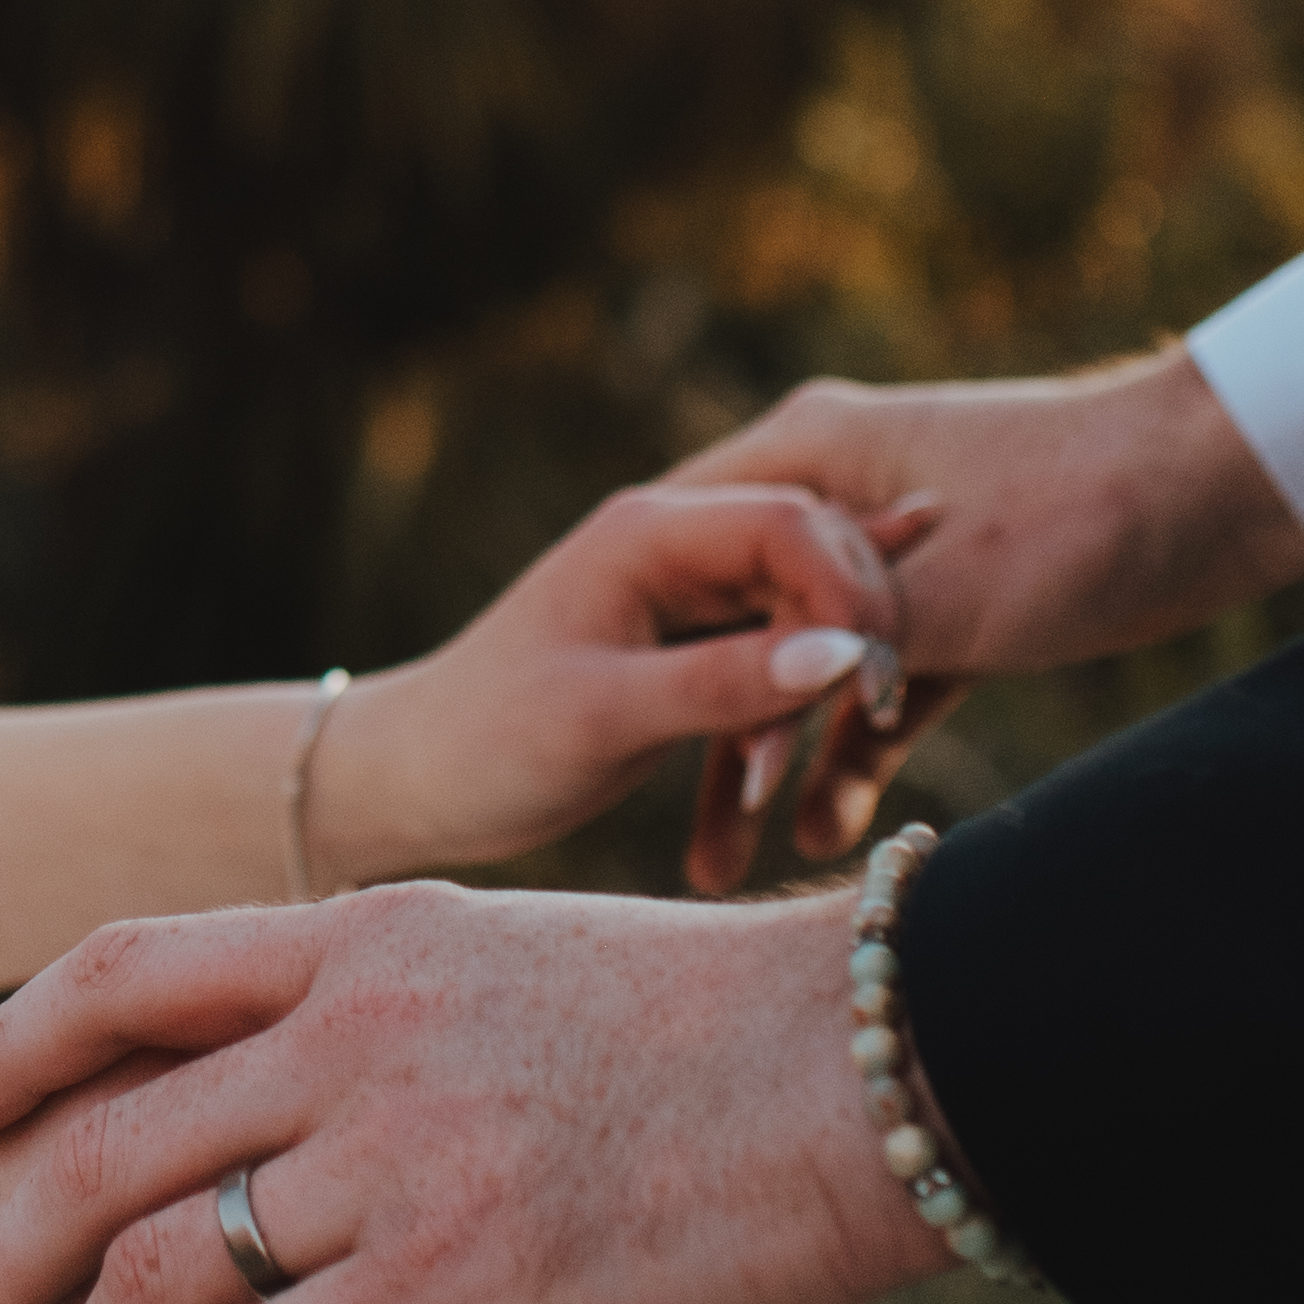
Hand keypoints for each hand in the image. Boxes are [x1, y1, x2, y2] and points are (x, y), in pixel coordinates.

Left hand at [0, 877, 929, 1303]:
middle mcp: (351, 1029)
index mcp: (366, 937)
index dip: (10, 1046)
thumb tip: (339, 1077)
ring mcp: (393, 1154)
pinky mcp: (447, 1285)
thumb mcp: (529, 963)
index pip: (122, 969)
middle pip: (102, 1138)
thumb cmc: (737, 1029)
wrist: (878, 1062)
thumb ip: (408, 1007)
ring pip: (157, 1271)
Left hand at [316, 483, 928, 898]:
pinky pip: (776, 636)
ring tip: (872, 735)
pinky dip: (818, 665)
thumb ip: (722, 685)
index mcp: (647, 533)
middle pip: (813, 550)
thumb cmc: (488, 745)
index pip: (791, 524)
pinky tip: (891, 639)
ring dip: (834, 668)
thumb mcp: (605, 718)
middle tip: (883, 721)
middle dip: (854, 631)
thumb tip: (844, 657)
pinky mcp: (686, 636)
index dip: (851, 595)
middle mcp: (671, 541)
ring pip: (801, 598)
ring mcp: (680, 587)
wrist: (413, 779)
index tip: (873, 687)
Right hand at [661, 352, 1303, 882]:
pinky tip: (828, 829)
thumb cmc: (1081, 516)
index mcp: (808, 452)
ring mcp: (900, 551)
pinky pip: (880, 681)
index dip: (662, 647)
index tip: (635, 746)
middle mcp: (839, 490)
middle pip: (739, 619)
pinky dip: (859, 744)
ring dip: (785, 755)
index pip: (690, 548)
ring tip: (737, 862)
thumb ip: (844, 654)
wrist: (1223, 482)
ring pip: (810, 664)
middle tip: (692, 837)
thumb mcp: (950, 596)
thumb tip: (752, 730)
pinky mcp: (958, 597)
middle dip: (721, 731)